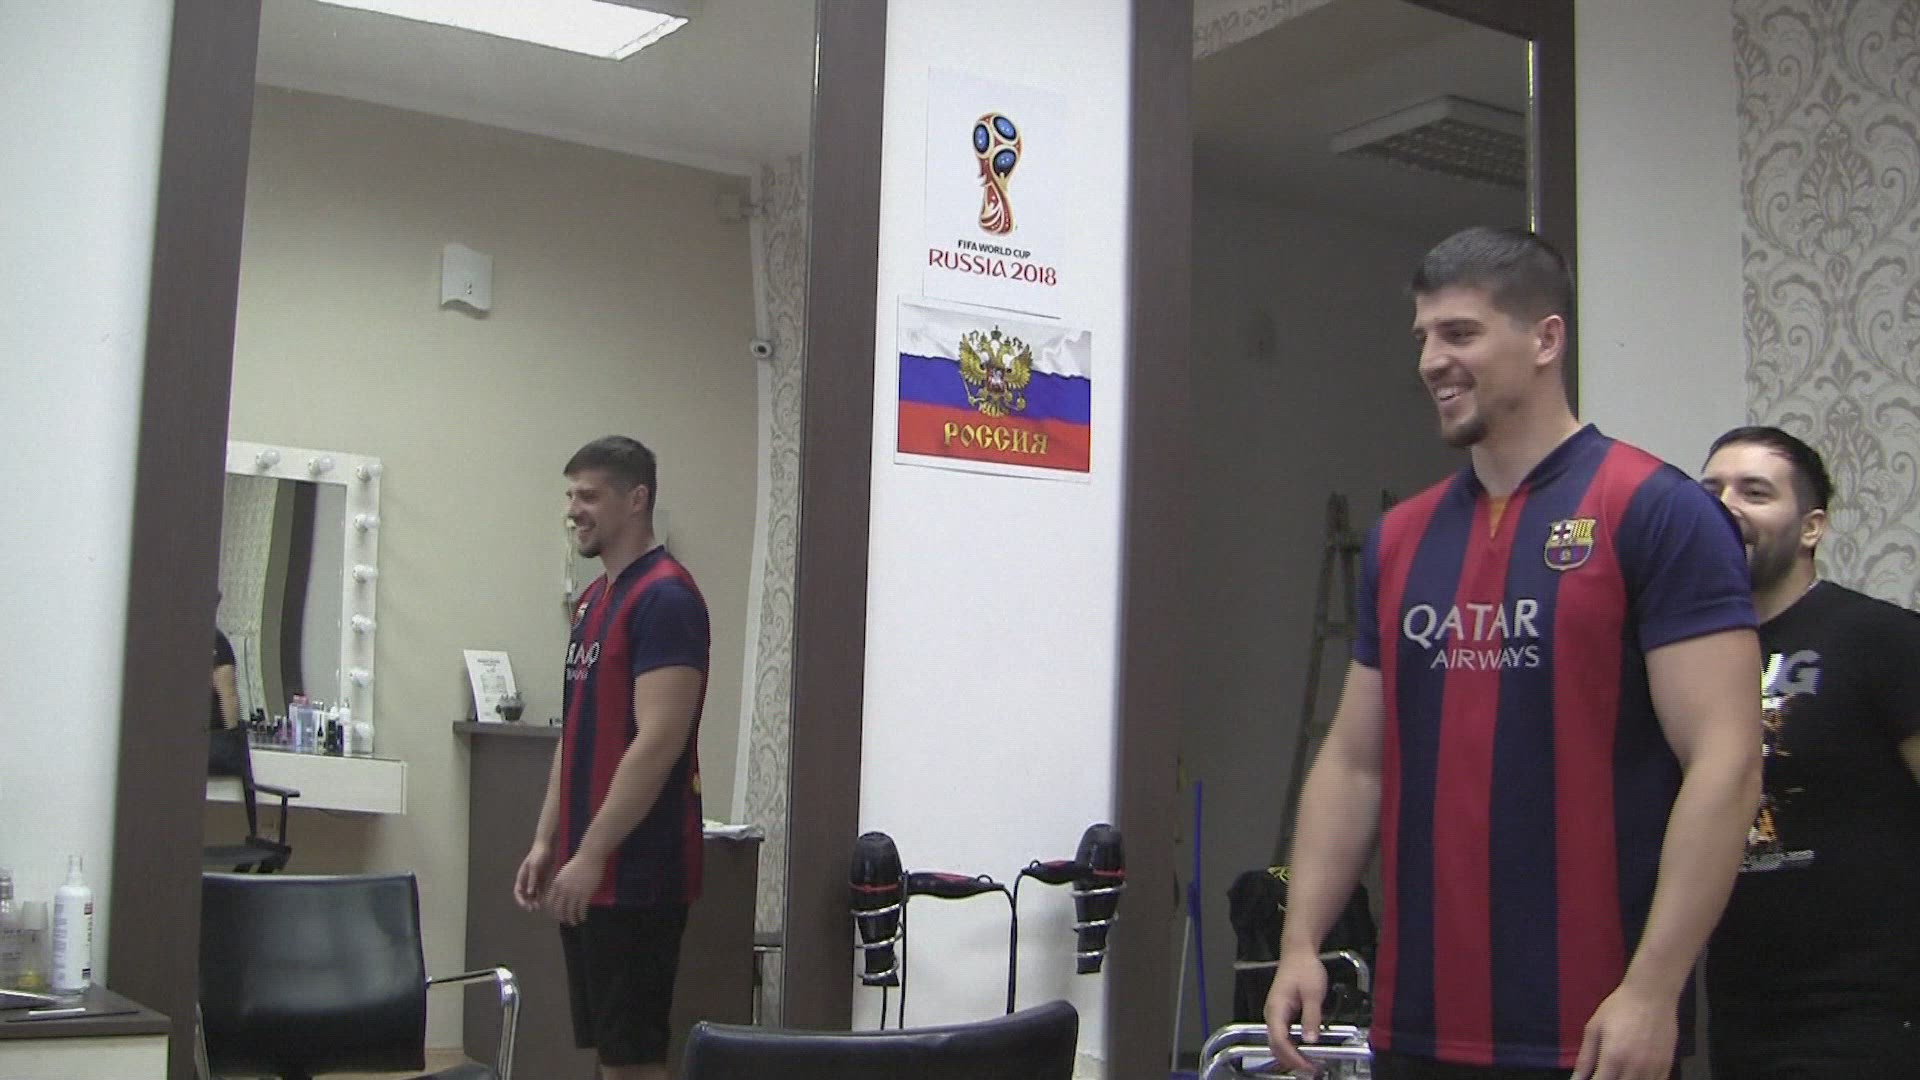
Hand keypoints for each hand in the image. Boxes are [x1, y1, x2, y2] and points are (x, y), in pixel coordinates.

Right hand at [512, 841, 554, 911]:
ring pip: (534, 894)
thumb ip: (532, 880)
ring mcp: (536, 880)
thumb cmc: (539, 854)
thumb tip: (529, 893)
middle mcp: (528, 880)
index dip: (520, 900)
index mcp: (522, 877)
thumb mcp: (535, 867)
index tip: (525, 906)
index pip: (518, 892)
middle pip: (526, 895)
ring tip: (540, 907)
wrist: (548, 846)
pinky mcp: (544, 879)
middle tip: (533, 909)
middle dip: (528, 903)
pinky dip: (543, 896)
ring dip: (536, 901)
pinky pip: (542, 890)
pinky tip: (546, 901)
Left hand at [542, 854, 605, 925]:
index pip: (549, 902)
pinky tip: (583, 918)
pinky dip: (581, 916)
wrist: (590, 856)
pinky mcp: (585, 894)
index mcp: (556, 885)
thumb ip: (560, 884)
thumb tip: (559, 895)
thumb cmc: (578, 863)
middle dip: (561, 917)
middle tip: (565, 921)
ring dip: (571, 919)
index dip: (552, 911)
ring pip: (570, 911)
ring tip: (574, 922)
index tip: (556, 915)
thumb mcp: (564, 873)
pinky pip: (581, 909)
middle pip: (558, 909)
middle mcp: (563, 890)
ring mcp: (574, 893)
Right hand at [1262, 950, 1329, 1075]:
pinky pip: (1284, 1036)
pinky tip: (1305, 1049)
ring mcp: (1276, 1014)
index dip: (1293, 1057)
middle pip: (1276, 1046)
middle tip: (1312, 1069)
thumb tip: (1311, 1040)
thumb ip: (1311, 1017)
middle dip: (1292, 1061)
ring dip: (1292, 1055)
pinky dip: (1293, 1046)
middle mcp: (1272, 1014)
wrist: (1299, 952)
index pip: (1280, 1041)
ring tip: (1310, 1062)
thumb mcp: (1312, 993)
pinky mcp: (1282, 1014)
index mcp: (1276, 1009)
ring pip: (1279, 1043)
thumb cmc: (1304, 968)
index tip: (1308, 1065)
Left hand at [1571, 983, 1677, 1079]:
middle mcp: (1635, 1068)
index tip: (1589, 1079)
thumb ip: (1585, 1057)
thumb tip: (1576, 1079)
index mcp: (1613, 1058)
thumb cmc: (1619, 1008)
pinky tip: (1635, 1075)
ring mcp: (1653, 1069)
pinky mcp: (1667, 1067)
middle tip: (1604, 1073)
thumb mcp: (1594, 1028)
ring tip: (1619, 1072)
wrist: (1652, 995)